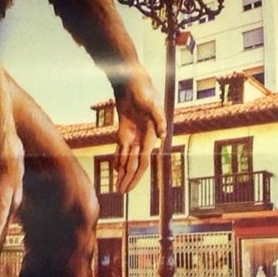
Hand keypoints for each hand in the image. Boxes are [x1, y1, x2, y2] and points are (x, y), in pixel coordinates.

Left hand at [114, 77, 163, 193]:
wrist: (132, 83)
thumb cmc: (144, 91)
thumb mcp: (152, 103)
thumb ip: (158, 119)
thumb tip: (163, 136)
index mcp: (150, 136)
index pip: (143, 161)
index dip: (136, 176)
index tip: (130, 188)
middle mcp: (142, 139)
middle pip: (134, 164)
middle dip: (128, 179)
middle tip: (120, 193)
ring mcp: (133, 136)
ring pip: (127, 159)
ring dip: (122, 173)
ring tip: (116, 186)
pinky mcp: (124, 131)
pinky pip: (120, 149)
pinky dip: (117, 159)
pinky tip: (114, 169)